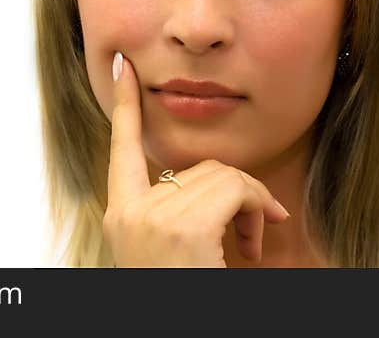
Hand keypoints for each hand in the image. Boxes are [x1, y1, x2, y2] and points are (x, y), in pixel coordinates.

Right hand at [102, 52, 290, 266]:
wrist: (174, 329)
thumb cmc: (178, 286)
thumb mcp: (168, 248)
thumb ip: (175, 211)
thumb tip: (216, 184)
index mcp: (121, 216)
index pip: (119, 148)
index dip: (123, 105)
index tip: (125, 67)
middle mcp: (129, 214)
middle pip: (195, 167)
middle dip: (234, 195)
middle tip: (250, 237)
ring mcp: (152, 221)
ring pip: (221, 176)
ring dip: (249, 208)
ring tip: (249, 249)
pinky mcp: (182, 230)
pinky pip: (236, 190)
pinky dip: (258, 210)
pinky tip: (254, 245)